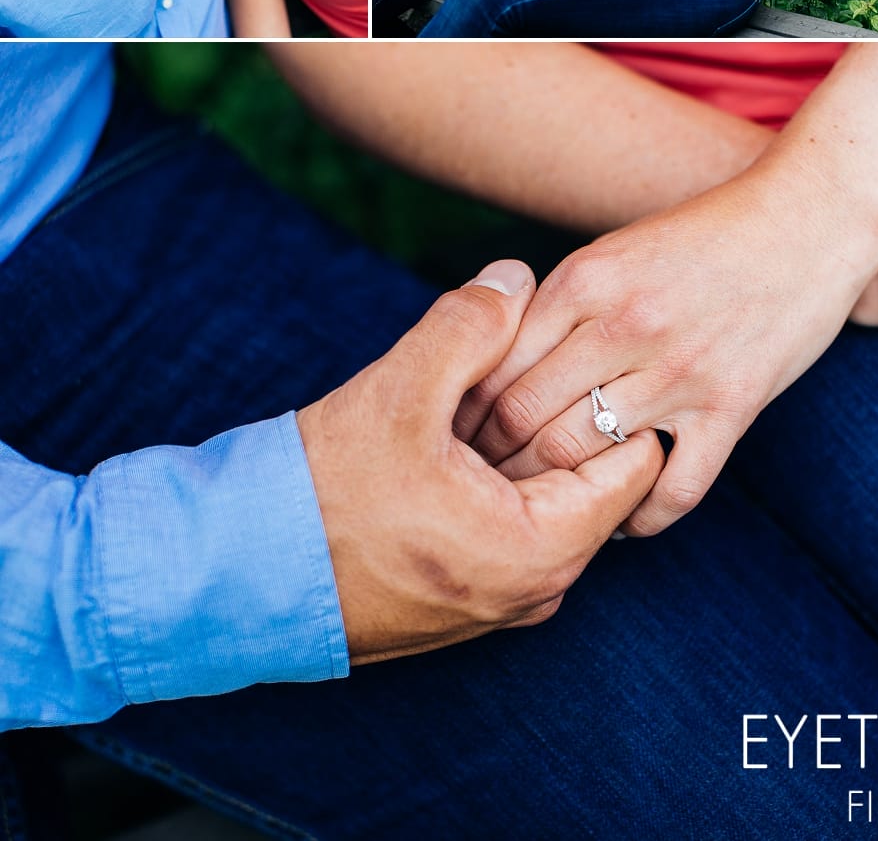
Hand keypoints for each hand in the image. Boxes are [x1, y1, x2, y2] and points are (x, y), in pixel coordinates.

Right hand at [297, 260, 662, 662]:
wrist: (238, 576)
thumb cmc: (321, 492)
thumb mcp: (401, 389)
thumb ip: (470, 325)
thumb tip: (517, 276)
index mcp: (538, 550)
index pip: (634, 467)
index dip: (611, 398)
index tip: (582, 354)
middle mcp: (532, 592)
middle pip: (590, 484)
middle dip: (562, 419)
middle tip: (514, 368)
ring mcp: (497, 606)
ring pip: (545, 504)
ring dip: (519, 450)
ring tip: (469, 402)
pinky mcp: (462, 604)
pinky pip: (508, 531)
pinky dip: (492, 483)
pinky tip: (446, 442)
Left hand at [459, 165, 866, 537]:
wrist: (810, 219)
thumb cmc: (706, 235)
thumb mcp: (617, 250)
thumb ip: (560, 304)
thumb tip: (493, 368)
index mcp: (587, 278)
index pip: (496, 366)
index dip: (465, 414)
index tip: (457, 443)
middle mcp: (626, 324)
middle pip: (528, 419)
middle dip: (496, 463)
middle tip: (485, 491)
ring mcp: (681, 370)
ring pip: (586, 459)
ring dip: (557, 494)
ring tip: (543, 510)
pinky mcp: (733, 405)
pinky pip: (672, 491)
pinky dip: (638, 517)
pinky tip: (622, 518)